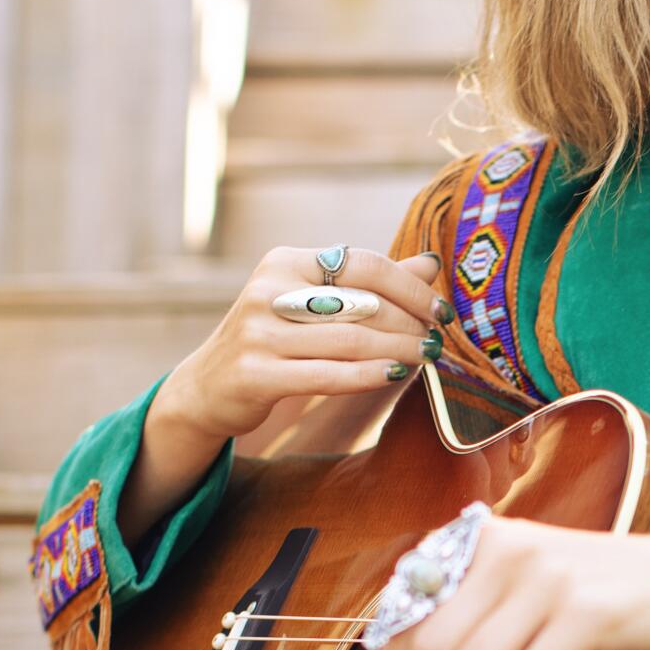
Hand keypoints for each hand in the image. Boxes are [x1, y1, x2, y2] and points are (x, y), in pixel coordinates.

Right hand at [120, 247, 451, 542]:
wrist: (207, 387)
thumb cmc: (274, 340)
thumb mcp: (315, 303)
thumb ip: (370, 284)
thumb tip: (431, 263)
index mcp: (285, 263)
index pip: (363, 262)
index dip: (410, 286)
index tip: (442, 309)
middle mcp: (269, 290)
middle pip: (362, 303)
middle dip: (410, 322)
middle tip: (438, 340)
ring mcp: (259, 333)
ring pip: (350, 340)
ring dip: (400, 349)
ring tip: (427, 357)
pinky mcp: (255, 374)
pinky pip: (328, 374)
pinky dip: (370, 374)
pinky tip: (397, 374)